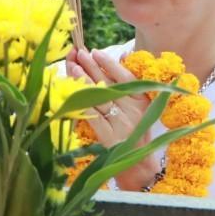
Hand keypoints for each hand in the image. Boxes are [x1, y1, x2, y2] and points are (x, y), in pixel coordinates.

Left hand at [65, 47, 161, 190]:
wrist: (138, 163)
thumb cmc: (137, 131)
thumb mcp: (142, 106)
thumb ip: (131, 82)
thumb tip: (124, 53)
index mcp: (142, 101)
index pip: (125, 77)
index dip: (110, 64)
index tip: (96, 52)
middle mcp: (132, 111)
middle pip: (109, 84)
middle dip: (92, 67)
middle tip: (78, 53)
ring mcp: (120, 124)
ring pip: (99, 98)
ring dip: (85, 81)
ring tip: (74, 66)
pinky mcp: (108, 136)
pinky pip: (92, 117)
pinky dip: (82, 104)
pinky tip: (72, 93)